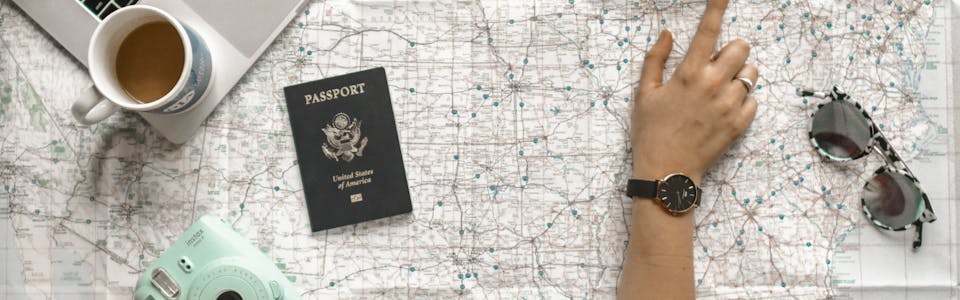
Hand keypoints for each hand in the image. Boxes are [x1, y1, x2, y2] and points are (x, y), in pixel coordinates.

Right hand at [631, 0, 757, 184]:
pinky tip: (722, 110)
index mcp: (688, 74)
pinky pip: (753, 100)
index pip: (708, 31)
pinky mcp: (740, 124)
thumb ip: (655, 60)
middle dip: (731, 51)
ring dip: (738, 75)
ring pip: (751, 74)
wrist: (667, 173)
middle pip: (741, 48)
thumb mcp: (644, 94)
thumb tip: (668, 34)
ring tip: (719, 91)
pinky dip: (742, 101)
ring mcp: (729, 105)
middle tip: (715, 65)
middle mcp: (713, 85)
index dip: (717, 7)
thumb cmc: (651, 132)